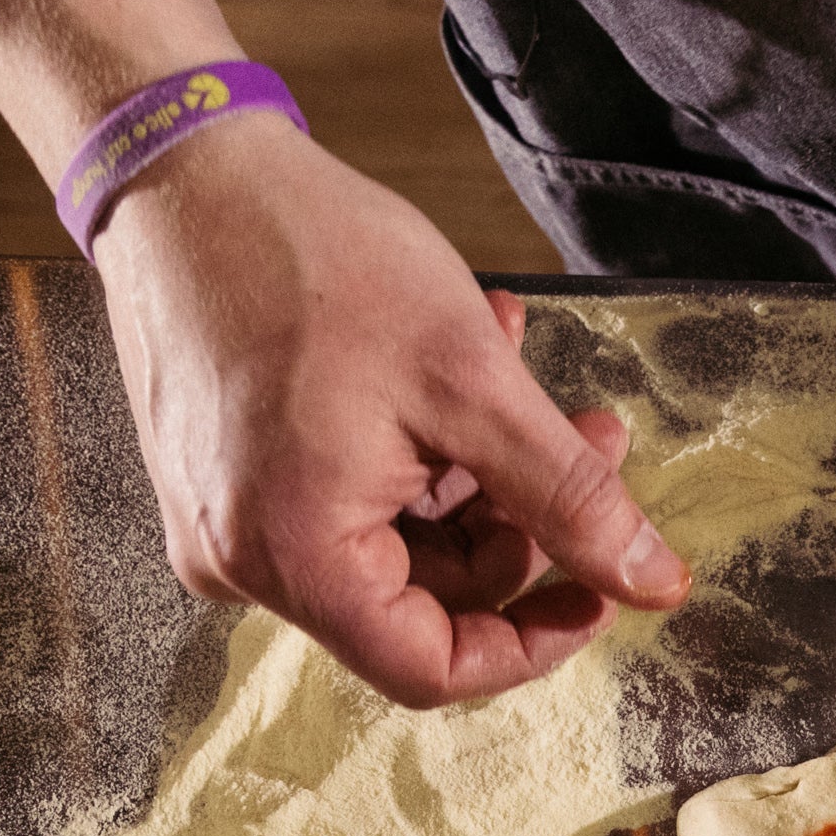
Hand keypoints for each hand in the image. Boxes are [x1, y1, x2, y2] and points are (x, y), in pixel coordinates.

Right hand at [90, 117, 688, 706]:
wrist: (182, 166)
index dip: (533, 639)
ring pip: (393, 542)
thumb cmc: (308, 256)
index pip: (433, 669)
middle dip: (520, 524)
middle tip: (590, 436)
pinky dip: (418, 451)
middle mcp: (244, 561)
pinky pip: (346, 498)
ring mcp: (227, 519)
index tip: (602, 586)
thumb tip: (653, 583)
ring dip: (479, 474)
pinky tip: (464, 363)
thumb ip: (569, 497)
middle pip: (420, 600)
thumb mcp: (471, 382)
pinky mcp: (225, 476)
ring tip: (523, 367)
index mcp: (293, 557)